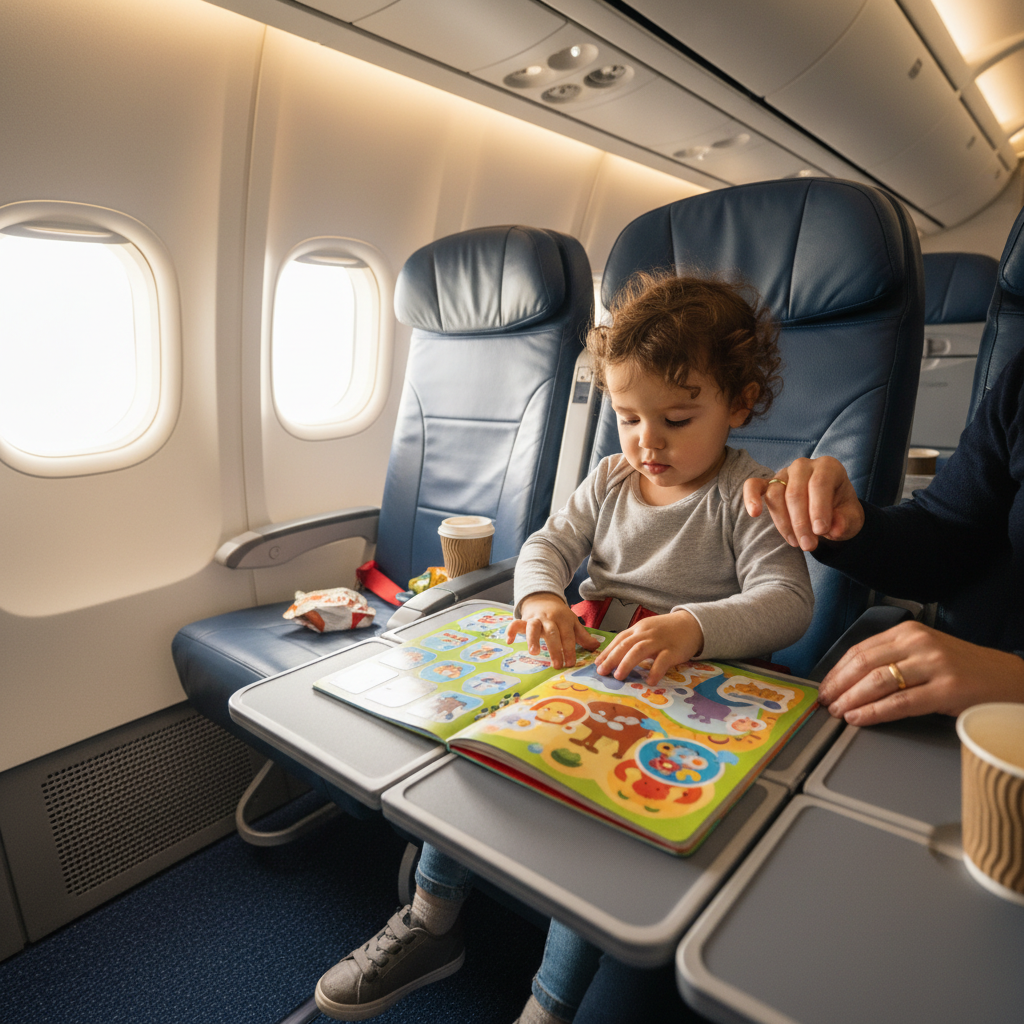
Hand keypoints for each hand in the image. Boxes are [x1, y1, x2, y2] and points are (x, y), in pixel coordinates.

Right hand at [506, 593, 599, 668]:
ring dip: (533, 639)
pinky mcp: (524, 619)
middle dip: (555, 649)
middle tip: (558, 665)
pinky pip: (515, 623)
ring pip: (534, 627)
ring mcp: (536, 618)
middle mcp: (549, 619)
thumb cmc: (560, 615)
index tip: (571, 664)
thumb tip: (596, 648)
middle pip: (553, 634)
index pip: (568, 636)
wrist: (543, 597)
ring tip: (534, 652)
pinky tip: (509, 641)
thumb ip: (583, 636)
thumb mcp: (572, 622)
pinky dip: (511, 630)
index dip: (570, 650)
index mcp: (564, 620)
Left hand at [594, 610, 703, 686]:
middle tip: (602, 672)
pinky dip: (655, 671)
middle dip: (612, 658)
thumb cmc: (667, 631)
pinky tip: (649, 681)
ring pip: (639, 650)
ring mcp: (660, 641)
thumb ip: (634, 641)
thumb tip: (616, 658)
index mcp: (638, 629)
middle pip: (625, 645)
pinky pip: (662, 660)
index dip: (607, 652)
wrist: (692, 624)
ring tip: (618, 676)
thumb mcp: (648, 631)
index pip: (619, 639)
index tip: (597, 664)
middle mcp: (646, 633)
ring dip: (627, 663)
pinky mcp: (673, 650)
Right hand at [743, 456, 864, 551]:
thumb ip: (845, 522)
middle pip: (795, 492)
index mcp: (828, 467)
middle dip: (801, 522)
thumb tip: (834, 529)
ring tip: (796, 543)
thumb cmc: (841, 512)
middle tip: (809, 545)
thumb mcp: (851, 518)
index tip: (820, 531)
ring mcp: (783, 474)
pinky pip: (753, 486)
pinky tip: (754, 513)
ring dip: (784, 522)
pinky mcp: (768, 484)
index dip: (818, 508)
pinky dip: (751, 497)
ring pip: (776, 495)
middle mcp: (804, 465)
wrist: (830, 512)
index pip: (819, 483)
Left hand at [818, 620, 1023, 724]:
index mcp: (908, 632)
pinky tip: (859, 718)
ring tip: (838, 712)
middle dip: (839, 686)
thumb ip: (892, 658)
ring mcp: (934, 665)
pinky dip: (874, 712)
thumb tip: (851, 679)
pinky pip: (900, 702)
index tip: (825, 687)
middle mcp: (919, 643)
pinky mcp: (947, 689)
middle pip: (864, 664)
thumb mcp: (924, 653)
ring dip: (851, 700)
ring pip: (878, 682)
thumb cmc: (962, 669)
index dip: (836, 671)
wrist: (1008, 679)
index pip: (860, 649)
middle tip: (825, 703)